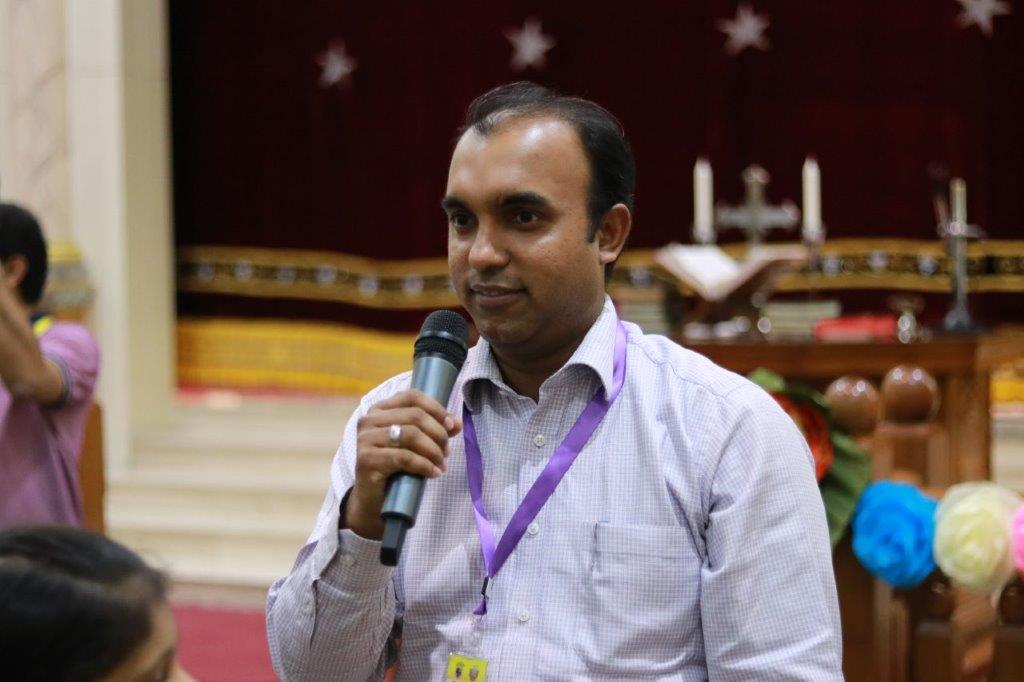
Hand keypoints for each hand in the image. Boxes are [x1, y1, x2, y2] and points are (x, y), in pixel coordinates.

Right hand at [343, 390, 461, 539]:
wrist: (374, 501)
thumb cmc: (396, 469)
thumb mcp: (417, 446)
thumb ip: (434, 430)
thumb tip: (457, 423)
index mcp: (380, 410)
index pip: (412, 396)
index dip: (436, 409)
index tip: (451, 427)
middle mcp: (369, 420)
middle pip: (415, 415)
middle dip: (438, 433)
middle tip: (446, 452)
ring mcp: (365, 439)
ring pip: (411, 435)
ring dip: (433, 450)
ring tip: (441, 464)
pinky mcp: (366, 460)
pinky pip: (404, 457)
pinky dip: (424, 465)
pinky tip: (433, 473)